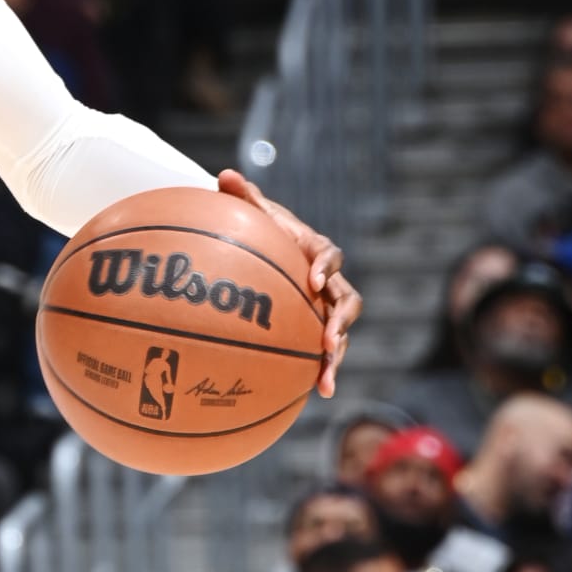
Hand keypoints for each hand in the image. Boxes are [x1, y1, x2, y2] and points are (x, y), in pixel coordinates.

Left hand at [218, 168, 360, 395]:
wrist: (273, 252)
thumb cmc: (262, 231)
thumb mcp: (254, 215)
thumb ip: (244, 198)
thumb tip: (223, 175)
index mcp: (315, 250)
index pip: (330, 255)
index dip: (326, 266)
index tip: (315, 279)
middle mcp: (329, 281)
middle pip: (348, 302)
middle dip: (340, 323)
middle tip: (328, 342)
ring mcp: (326, 307)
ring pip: (341, 333)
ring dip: (336, 359)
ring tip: (326, 385)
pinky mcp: (318, 329)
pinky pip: (323, 351)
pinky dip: (321, 372)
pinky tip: (314, 396)